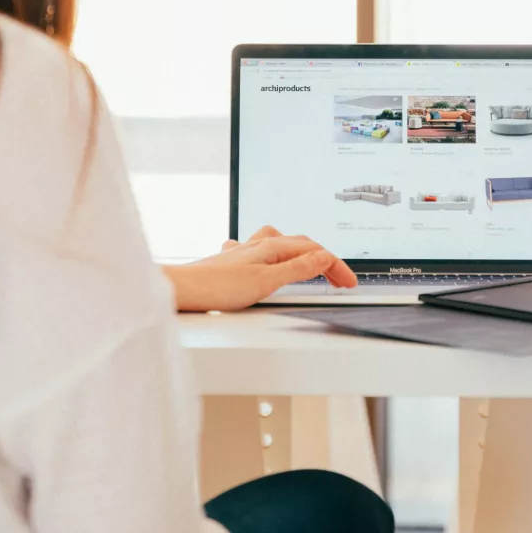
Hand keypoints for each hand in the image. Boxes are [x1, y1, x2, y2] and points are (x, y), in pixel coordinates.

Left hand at [165, 226, 356, 311]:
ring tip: (313, 264)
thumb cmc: (217, 287)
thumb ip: (298, 269)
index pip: (315, 252)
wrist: (182, 289)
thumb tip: (324, 257)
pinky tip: (269, 262)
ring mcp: (246, 251)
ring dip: (302, 253)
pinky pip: (262, 251)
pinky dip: (277, 256)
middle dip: (325, 260)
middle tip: (340, 280)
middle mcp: (259, 244)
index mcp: (272, 246)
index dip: (336, 267)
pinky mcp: (234, 262)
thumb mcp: (267, 282)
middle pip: (302, 245)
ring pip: (282, 244)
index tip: (349, 282)